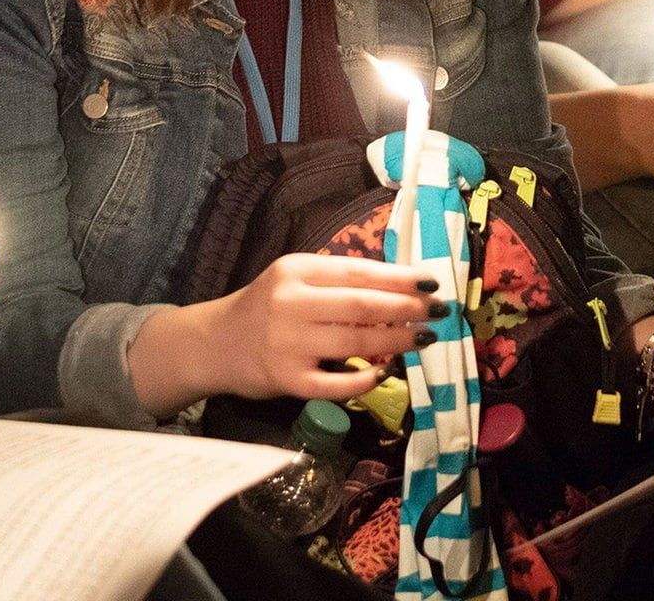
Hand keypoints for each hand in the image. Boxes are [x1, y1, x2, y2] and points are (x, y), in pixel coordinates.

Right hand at [213, 253, 442, 401]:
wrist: (216, 343)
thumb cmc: (266, 306)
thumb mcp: (294, 280)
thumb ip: (335, 281)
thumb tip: (397, 286)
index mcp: (296, 270)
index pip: (358, 272)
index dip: (399, 277)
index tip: (432, 282)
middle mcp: (291, 303)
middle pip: (362, 305)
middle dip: (407, 308)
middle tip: (438, 312)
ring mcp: (289, 343)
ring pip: (355, 342)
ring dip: (396, 340)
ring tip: (423, 339)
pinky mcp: (288, 380)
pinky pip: (335, 383)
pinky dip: (363, 379)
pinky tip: (383, 373)